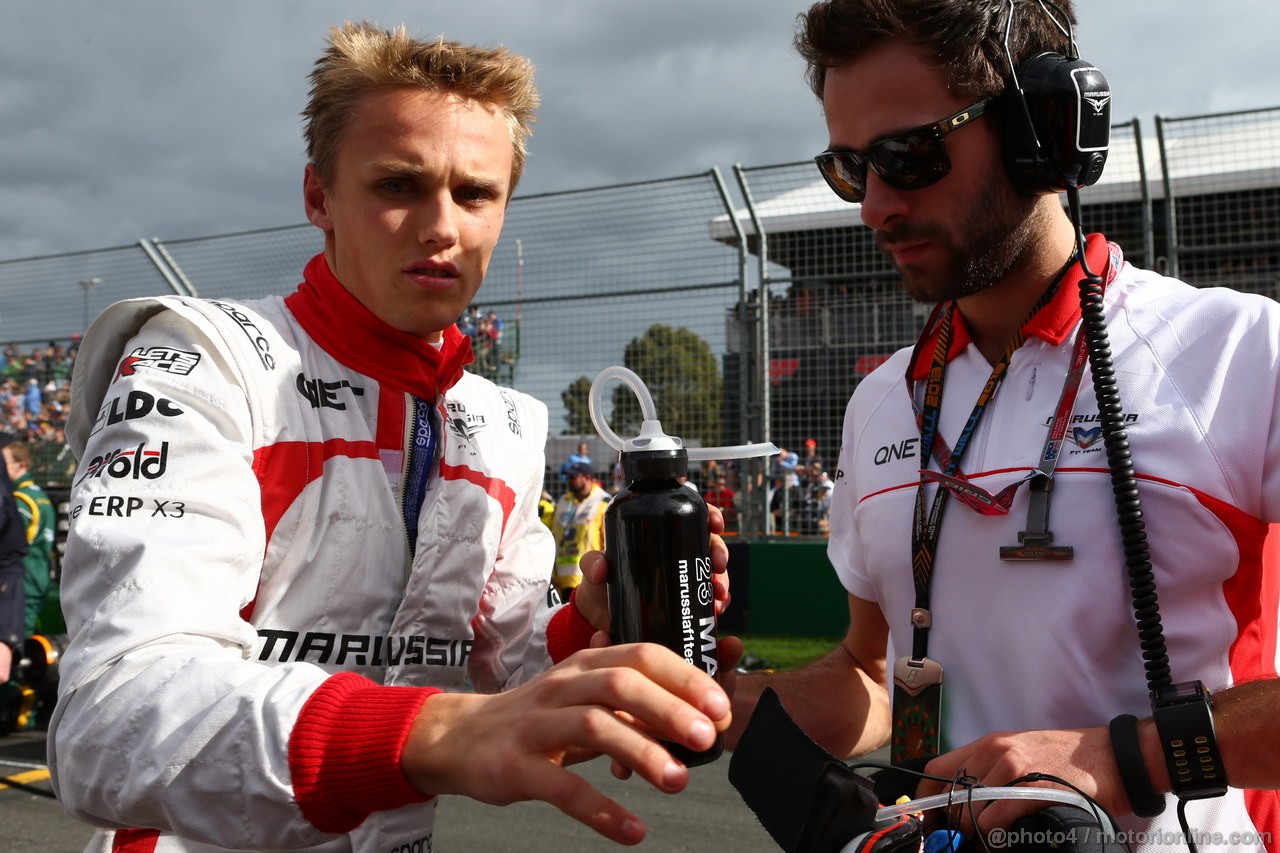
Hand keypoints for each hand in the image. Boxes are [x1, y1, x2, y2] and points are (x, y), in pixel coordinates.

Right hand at [400, 643, 731, 844]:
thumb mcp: (585, 700)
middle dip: (670, 708)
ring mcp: (536, 724)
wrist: (460, 738)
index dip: (685, 678)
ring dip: (642, 753)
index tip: (721, 706)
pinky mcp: (516, 766)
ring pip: (594, 727)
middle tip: (708, 737)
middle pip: (621, 684)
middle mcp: (562, 686)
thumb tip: (696, 722)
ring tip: (678, 780)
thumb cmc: (537, 719)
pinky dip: (601, 810)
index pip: (641, 656)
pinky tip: (632, 830)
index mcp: (584, 664)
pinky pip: (562, 787)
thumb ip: (636, 708)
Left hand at [574, 503, 732, 635]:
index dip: (709, 515)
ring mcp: (687, 576)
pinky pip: (712, 598)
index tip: (715, 524)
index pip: (691, 515)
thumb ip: (592, 564)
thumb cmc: (601, 584)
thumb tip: (601, 569)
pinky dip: (719, 602)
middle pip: (709, 543)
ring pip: (715, 572)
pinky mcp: (690, 600)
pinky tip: (717, 610)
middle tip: (716, 566)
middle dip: (719, 552)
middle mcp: (679, 552)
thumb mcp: (595, 571)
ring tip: (718, 595)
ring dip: (722, 580)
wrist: (603, 619)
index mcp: (661, 533)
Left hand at [917, 726, 1125, 834]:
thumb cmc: (1070, 760)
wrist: (1116, 758)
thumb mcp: (1023, 754)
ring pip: (969, 811)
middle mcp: (995, 752)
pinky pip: (993, 822)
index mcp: (989, 744)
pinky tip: (999, 845)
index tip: (929, 821)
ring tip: (983, 844)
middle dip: (951, 823)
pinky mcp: (1031, 791)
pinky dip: (990, 839)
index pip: (937, 769)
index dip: (927, 799)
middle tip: (959, 841)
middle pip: (951, 794)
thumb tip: (967, 802)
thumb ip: (992, 770)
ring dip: (971, 834)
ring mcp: (1013, 770)